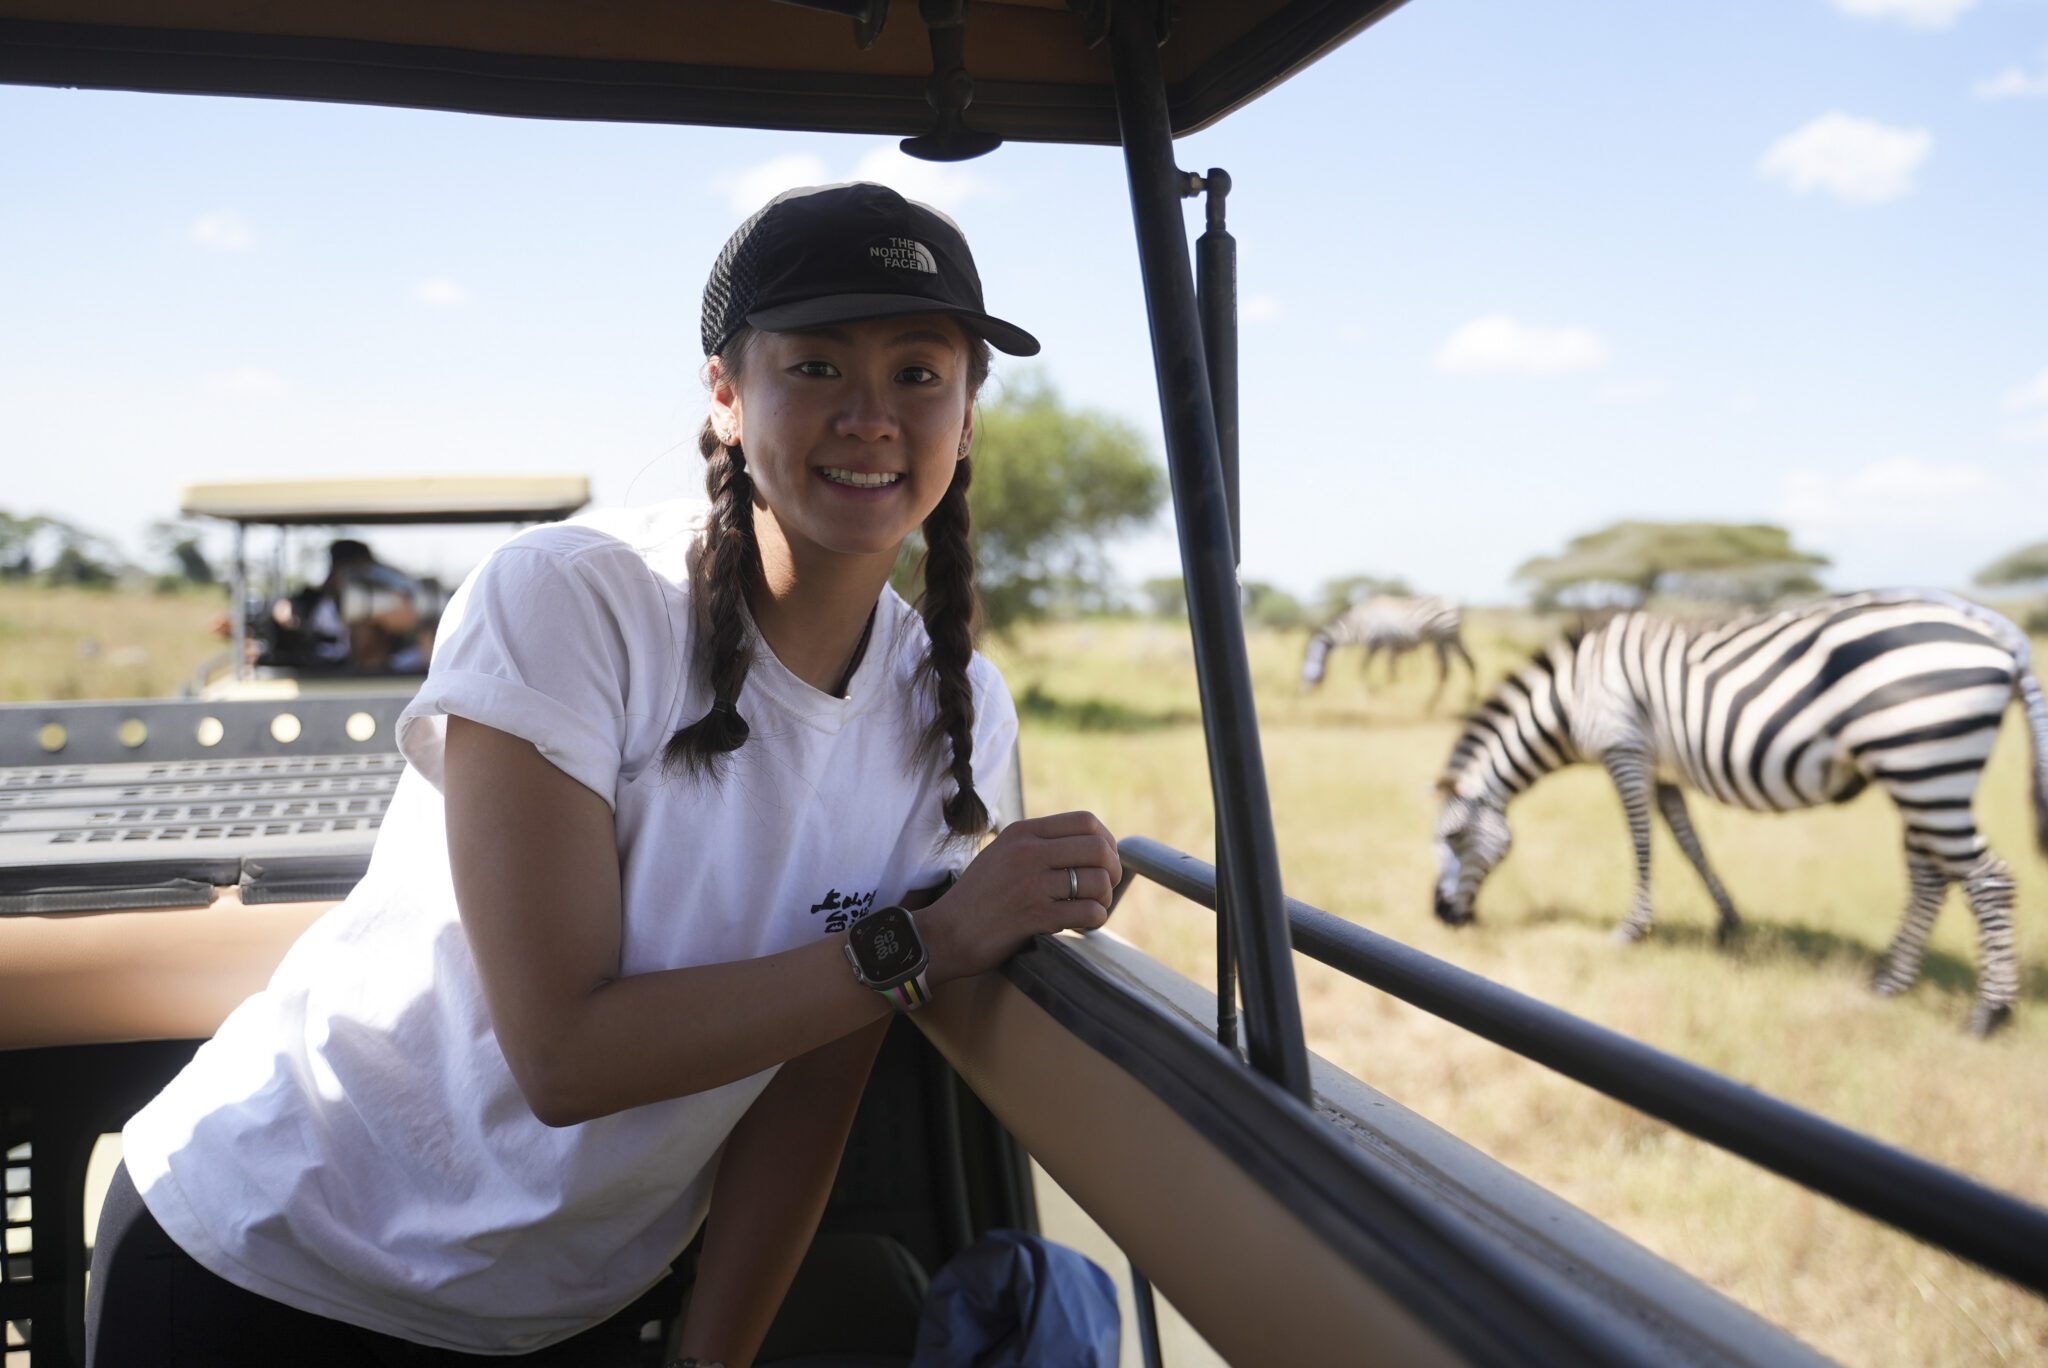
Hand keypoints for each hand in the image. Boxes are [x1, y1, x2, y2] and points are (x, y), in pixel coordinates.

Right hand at [918, 810, 1118, 984]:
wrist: (943, 934)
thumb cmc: (977, 898)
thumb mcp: (1002, 854)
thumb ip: (1038, 845)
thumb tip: (1090, 845)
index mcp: (1022, 833)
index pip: (1085, 821)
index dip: (1107, 841)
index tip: (1104, 861)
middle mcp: (1027, 853)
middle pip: (1099, 848)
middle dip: (1113, 870)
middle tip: (1105, 888)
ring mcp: (1031, 884)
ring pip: (1098, 882)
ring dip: (1104, 900)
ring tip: (1090, 909)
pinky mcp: (1034, 916)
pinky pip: (1089, 913)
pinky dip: (1095, 921)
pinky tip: (1081, 925)